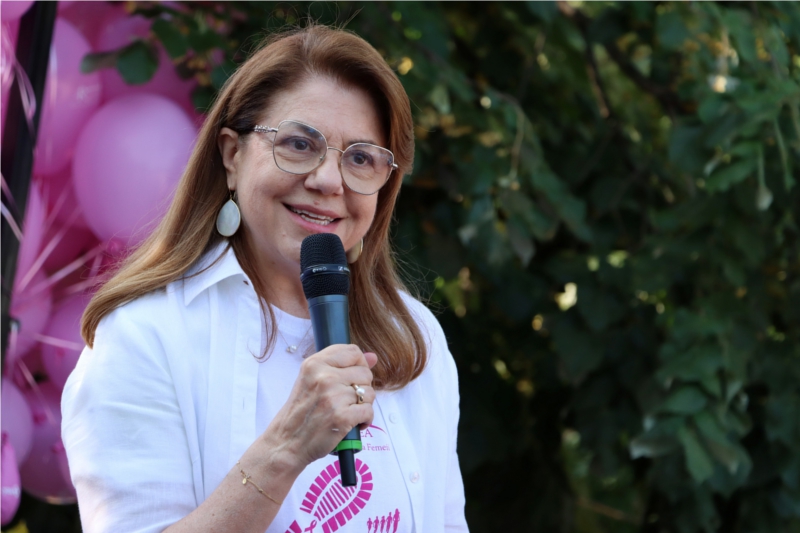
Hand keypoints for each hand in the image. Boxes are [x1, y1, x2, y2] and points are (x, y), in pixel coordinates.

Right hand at [259, 344, 378, 469]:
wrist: (287, 442)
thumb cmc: (300, 412)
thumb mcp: (312, 380)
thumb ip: (342, 365)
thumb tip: (373, 356)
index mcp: (315, 364)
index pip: (353, 352)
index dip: (359, 365)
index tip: (352, 377)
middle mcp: (324, 377)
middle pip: (365, 373)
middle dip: (361, 388)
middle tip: (346, 400)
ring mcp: (333, 397)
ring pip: (369, 393)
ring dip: (363, 405)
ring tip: (347, 411)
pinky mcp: (342, 417)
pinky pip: (368, 411)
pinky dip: (365, 420)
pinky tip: (352, 423)